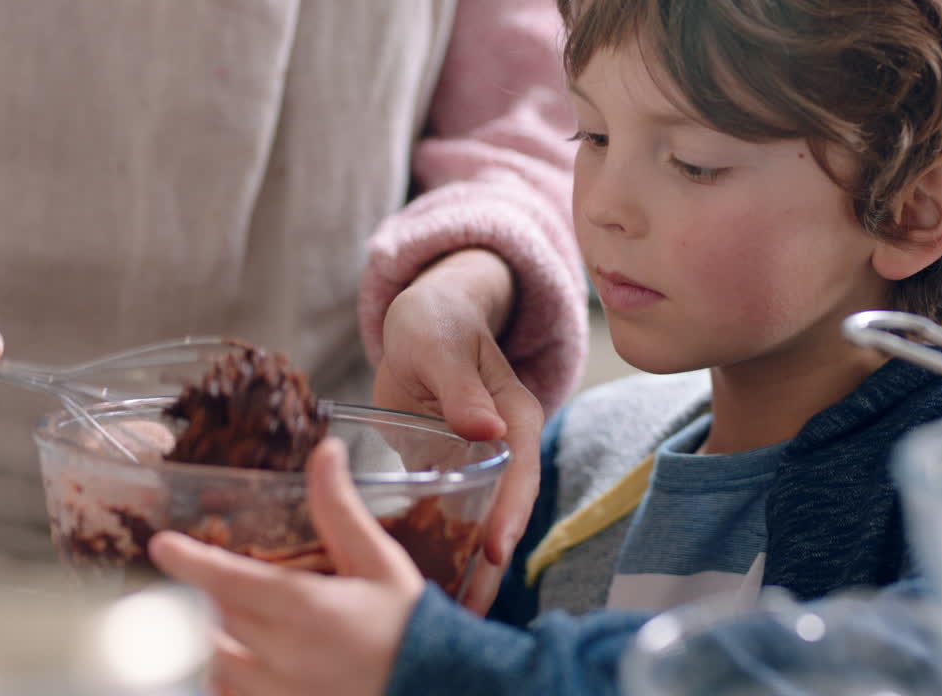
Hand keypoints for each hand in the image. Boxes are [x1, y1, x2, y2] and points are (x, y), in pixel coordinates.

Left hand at [150, 438, 424, 695]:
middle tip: (241, 582)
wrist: (440, 686)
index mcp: (305, 609)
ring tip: (253, 626)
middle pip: (219, 617)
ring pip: (218, 663)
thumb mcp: (380, 561)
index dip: (189, 561)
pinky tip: (260, 664)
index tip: (161, 546)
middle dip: (223, 596)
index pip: (228, 580)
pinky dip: (234, 679)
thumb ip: (341, 510)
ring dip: (224, 640)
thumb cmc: (412, 626)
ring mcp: (277, 693)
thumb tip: (326, 453)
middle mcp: (282, 655)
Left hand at [372, 248, 542, 614]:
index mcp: (515, 417)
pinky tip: (420, 588)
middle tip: (471, 615)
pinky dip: (441, 552)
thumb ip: (462, 388)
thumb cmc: (437, 322)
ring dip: (467, 569)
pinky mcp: (452, 475)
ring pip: (480, 524)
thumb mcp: (442, 346)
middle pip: (506, 513)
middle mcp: (504, 448)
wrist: (422, 321)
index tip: (494, 553)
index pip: (521, 472)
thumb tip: (487, 429)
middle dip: (491, 565)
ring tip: (448, 619)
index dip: (510, 513)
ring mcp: (479, 465)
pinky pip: (451, 519)